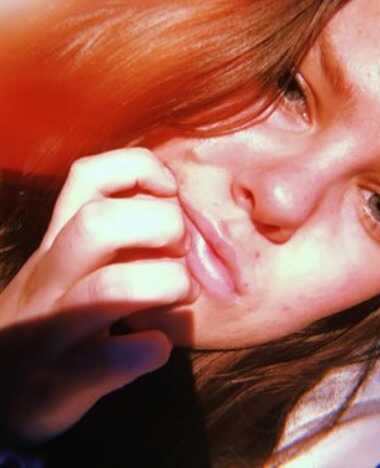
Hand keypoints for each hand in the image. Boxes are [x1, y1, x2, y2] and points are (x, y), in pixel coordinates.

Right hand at [0, 148, 195, 442]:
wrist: (0, 388)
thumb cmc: (56, 314)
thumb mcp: (73, 262)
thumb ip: (114, 232)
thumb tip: (177, 205)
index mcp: (58, 242)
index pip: (88, 177)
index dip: (138, 169)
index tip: (172, 189)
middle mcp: (49, 277)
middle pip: (98, 224)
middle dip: (160, 225)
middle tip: (183, 249)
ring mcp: (51, 329)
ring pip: (109, 288)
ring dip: (165, 283)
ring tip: (183, 293)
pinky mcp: (61, 381)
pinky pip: (111, 360)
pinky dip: (149, 349)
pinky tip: (157, 347)